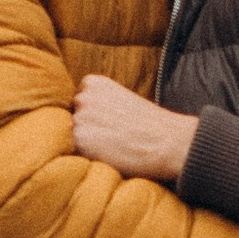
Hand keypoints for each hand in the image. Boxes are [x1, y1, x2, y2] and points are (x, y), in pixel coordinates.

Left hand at [70, 73, 192, 182]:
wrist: (166, 141)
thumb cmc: (149, 124)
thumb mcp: (121, 99)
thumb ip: (99, 102)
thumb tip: (78, 116)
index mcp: (93, 82)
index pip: (78, 101)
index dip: (92, 115)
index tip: (110, 122)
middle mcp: (83, 97)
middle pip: (72, 117)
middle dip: (87, 127)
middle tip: (112, 136)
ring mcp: (80, 118)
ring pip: (73, 134)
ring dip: (87, 142)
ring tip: (112, 145)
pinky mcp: (80, 140)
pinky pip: (76, 150)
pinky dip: (89, 155)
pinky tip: (109, 153)